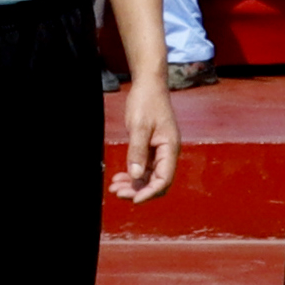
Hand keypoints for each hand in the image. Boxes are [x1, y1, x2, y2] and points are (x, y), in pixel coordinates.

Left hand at [111, 73, 179, 203]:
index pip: (164, 180)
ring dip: (133, 184)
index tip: (133, 200)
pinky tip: (119, 178)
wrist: (148, 85)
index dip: (149, 193)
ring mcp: (160, 151)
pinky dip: (132, 174)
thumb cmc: (147, 101)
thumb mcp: (139, 126)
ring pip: (148, 177)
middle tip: (117, 193)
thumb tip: (136, 175)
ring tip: (114, 188)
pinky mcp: (152, 148)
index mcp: (170, 148)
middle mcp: (168, 153)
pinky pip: (144, 168)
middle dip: (138, 191)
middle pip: (156, 182)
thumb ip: (137, 151)